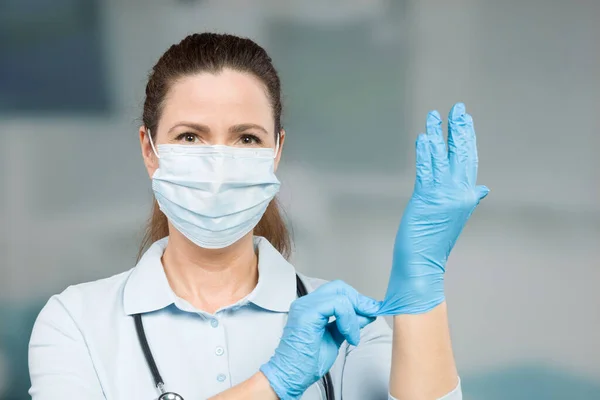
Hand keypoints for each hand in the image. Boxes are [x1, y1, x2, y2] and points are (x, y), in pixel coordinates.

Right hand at [260, 280, 380, 399]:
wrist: (291, 376)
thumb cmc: (306, 362)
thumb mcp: (335, 338)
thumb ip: (348, 324)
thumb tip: (366, 314)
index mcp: (311, 306)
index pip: (337, 291)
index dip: (357, 299)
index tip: (373, 310)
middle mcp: (306, 302)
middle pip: (339, 287)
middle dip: (359, 300)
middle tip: (371, 314)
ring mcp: (305, 306)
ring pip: (340, 295)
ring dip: (354, 313)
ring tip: (355, 333)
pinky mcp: (307, 313)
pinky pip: (336, 305)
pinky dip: (348, 320)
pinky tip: (349, 336)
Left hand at [378, 103, 488, 314]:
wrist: (422, 266)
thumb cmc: (432, 243)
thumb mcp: (452, 217)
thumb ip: (467, 198)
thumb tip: (482, 189)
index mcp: (465, 197)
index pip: (469, 161)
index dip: (468, 139)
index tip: (466, 120)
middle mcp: (458, 195)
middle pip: (460, 155)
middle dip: (458, 130)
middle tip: (457, 108)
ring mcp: (443, 197)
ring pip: (443, 159)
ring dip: (438, 135)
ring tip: (434, 115)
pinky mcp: (426, 200)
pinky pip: (426, 172)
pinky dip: (425, 154)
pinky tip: (423, 138)